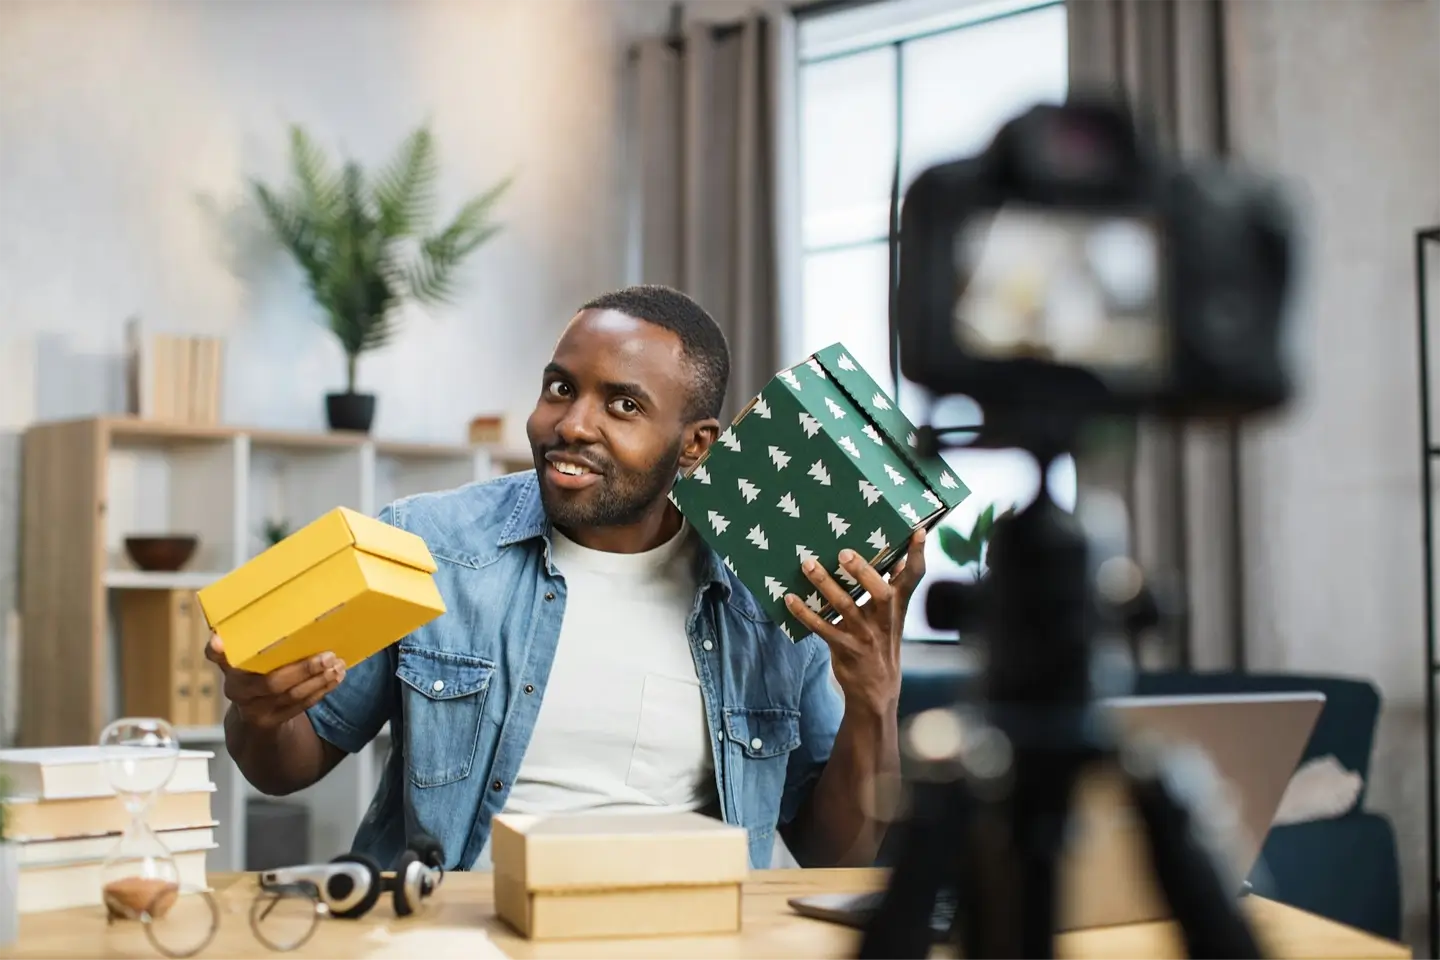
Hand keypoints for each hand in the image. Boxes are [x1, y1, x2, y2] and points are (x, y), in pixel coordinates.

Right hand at [204, 635, 345, 730]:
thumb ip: (260, 638)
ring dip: (318, 680)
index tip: (218, 641)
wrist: (253, 713)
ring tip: (337, 666)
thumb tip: (291, 599)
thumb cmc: (258, 671)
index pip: (216, 656)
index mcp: (229, 666)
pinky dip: (320, 691)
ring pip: (290, 696)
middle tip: (328, 656)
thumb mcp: (252, 655)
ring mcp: (253, 709)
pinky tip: (334, 679)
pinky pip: (299, 706)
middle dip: (304, 669)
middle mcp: (236, 688)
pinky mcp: (271, 721)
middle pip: (271, 682)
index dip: (217, 650)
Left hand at [784, 528, 926, 712]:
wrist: (876, 689)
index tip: (917, 531)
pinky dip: (804, 612)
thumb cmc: (882, 642)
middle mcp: (884, 619)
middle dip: (863, 572)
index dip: (917, 555)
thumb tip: (895, 556)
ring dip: (825, 584)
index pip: (914, 578)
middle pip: (880, 592)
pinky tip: (789, 598)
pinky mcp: (844, 647)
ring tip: (808, 564)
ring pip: (844, 606)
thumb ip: (893, 588)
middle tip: (844, 552)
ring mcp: (864, 635)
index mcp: (898, 606)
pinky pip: (821, 628)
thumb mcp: (894, 617)